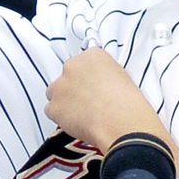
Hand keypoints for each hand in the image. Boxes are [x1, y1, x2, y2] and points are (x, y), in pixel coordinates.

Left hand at [46, 50, 178, 167]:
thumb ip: (103, 73)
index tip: (93, 88)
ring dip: (64, 102)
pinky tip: (76, 123)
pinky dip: (61, 118)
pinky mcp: (53, 106)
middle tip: (87, 103)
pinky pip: (52, 111)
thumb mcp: (121, 76)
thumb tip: (99, 83)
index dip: (87, 78)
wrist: (120, 121)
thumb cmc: (127, 102)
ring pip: (55, 93)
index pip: (82, 63)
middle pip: (66, 76)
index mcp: (92, 55)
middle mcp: (72, 66)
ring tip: (81, 115)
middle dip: (73, 88)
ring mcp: (59, 86)